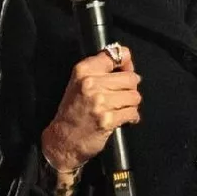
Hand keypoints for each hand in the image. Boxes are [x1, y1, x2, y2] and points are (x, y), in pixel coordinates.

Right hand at [41, 45, 140, 171]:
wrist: (62, 140)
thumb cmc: (73, 111)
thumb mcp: (80, 82)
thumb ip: (101, 69)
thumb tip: (127, 60)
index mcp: (84, 70)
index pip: (115, 55)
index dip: (126, 63)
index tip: (126, 71)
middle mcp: (91, 83)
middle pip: (130, 78)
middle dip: (130, 88)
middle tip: (123, 95)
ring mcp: (100, 102)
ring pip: (134, 96)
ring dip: (131, 104)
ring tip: (121, 108)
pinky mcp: (107, 119)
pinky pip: (132, 113)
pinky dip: (131, 117)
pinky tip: (122, 119)